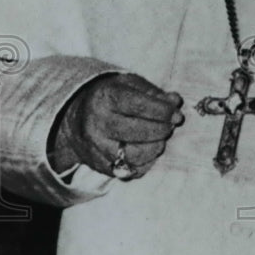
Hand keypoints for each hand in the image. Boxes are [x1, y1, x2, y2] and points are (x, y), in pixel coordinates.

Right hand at [49, 72, 183, 179]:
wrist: (77, 117)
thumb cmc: (111, 98)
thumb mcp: (129, 85)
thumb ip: (154, 93)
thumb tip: (175, 101)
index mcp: (104, 98)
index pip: (139, 105)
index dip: (163, 111)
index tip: (176, 115)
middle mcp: (96, 123)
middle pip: (138, 132)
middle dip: (162, 130)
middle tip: (170, 126)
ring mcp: (96, 147)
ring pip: (135, 155)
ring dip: (155, 147)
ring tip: (160, 138)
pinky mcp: (99, 165)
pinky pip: (130, 170)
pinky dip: (145, 162)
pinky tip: (147, 150)